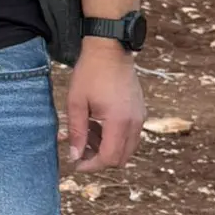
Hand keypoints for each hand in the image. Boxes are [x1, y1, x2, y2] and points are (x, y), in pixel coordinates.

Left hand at [65, 42, 144, 168]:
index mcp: (119, 121)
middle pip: (121, 158)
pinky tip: (96, 124)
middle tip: (79, 150)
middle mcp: (134, 122)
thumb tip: (74, 156)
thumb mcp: (76, 102)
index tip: (76, 164)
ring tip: (86, 133)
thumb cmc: (91, 73)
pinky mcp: (139, 111)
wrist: (110, 49)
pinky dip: (114, 137)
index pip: (110, 158)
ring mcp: (140, 117)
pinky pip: (130, 135)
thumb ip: (76, 132)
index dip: (92, 165)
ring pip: (127, 148)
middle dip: (99, 159)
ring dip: (107, 148)